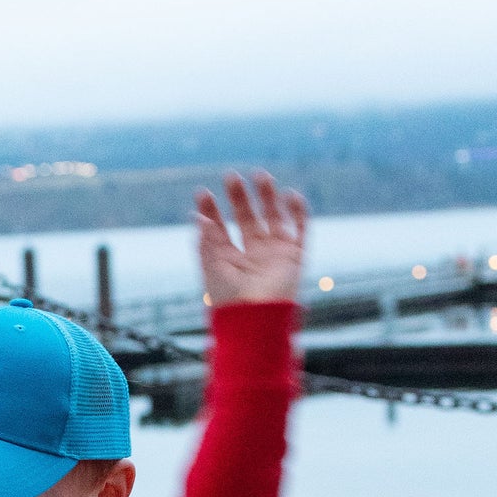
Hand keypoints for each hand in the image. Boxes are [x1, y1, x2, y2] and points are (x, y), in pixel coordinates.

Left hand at [195, 171, 306, 305]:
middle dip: (239, 197)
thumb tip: (196, 215)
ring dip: (267, 197)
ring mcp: (275, 254)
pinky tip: (290, 195)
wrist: (257, 320)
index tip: (204, 193)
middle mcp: (252, 255)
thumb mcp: (213, 268)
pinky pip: (300, 230)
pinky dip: (298, 213)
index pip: (219, 229)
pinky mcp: (295, 257)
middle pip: (246, 218)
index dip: (212, 211)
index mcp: (230, 260)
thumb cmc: (230, 301)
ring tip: (260, 175)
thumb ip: (206, 241)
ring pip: (272, 218)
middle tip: (230, 176)